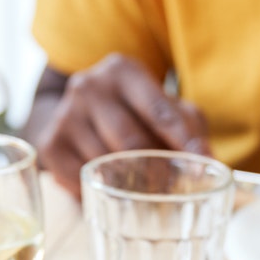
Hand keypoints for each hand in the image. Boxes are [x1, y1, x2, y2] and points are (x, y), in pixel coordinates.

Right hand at [36, 53, 208, 194]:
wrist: (78, 110)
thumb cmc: (133, 110)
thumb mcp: (163, 104)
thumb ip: (188, 126)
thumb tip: (209, 161)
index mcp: (122, 70)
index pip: (159, 111)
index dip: (184, 142)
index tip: (204, 164)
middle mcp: (90, 86)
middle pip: (131, 141)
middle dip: (156, 169)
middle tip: (170, 188)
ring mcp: (66, 114)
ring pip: (106, 163)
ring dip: (128, 183)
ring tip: (142, 190)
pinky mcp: (50, 143)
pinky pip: (81, 178)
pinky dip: (100, 189)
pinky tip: (108, 187)